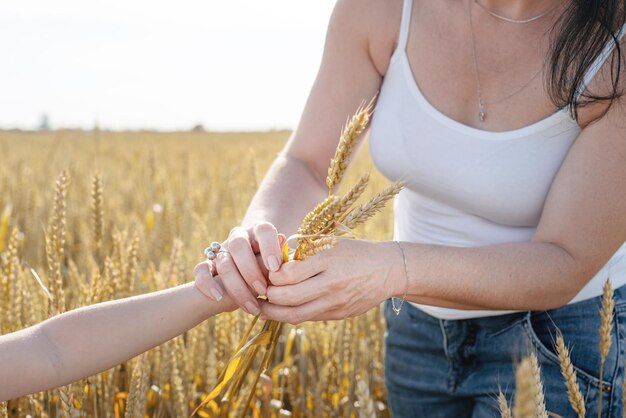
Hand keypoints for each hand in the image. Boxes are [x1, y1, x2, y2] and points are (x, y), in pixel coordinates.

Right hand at [194, 222, 285, 315]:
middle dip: (250, 270)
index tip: (275, 268)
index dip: (269, 247)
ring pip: (223, 262)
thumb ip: (280, 260)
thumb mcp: (279, 266)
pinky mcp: (208, 264)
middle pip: (238, 245)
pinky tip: (218, 297)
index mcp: (260, 232)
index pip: (264, 230)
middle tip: (263, 290)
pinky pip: (200, 270)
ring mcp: (222, 250)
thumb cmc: (271, 271)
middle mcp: (240, 237)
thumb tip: (283, 248)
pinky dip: (207, 284)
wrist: (251, 278)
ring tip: (252, 306)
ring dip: (237, 286)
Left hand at [259, 239, 401, 323]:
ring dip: (273, 312)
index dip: (271, 275)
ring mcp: (335, 302)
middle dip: (267, 296)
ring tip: (261, 306)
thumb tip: (272, 261)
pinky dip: (291, 314)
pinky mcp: (338, 314)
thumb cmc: (353, 252)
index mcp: (327, 260)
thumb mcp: (329, 242)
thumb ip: (301, 250)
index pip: (287, 274)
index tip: (265, 271)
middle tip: (257, 290)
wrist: (387, 270)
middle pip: (287, 297)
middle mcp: (331, 283)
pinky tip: (281, 309)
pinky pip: (308, 318)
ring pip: (295, 314)